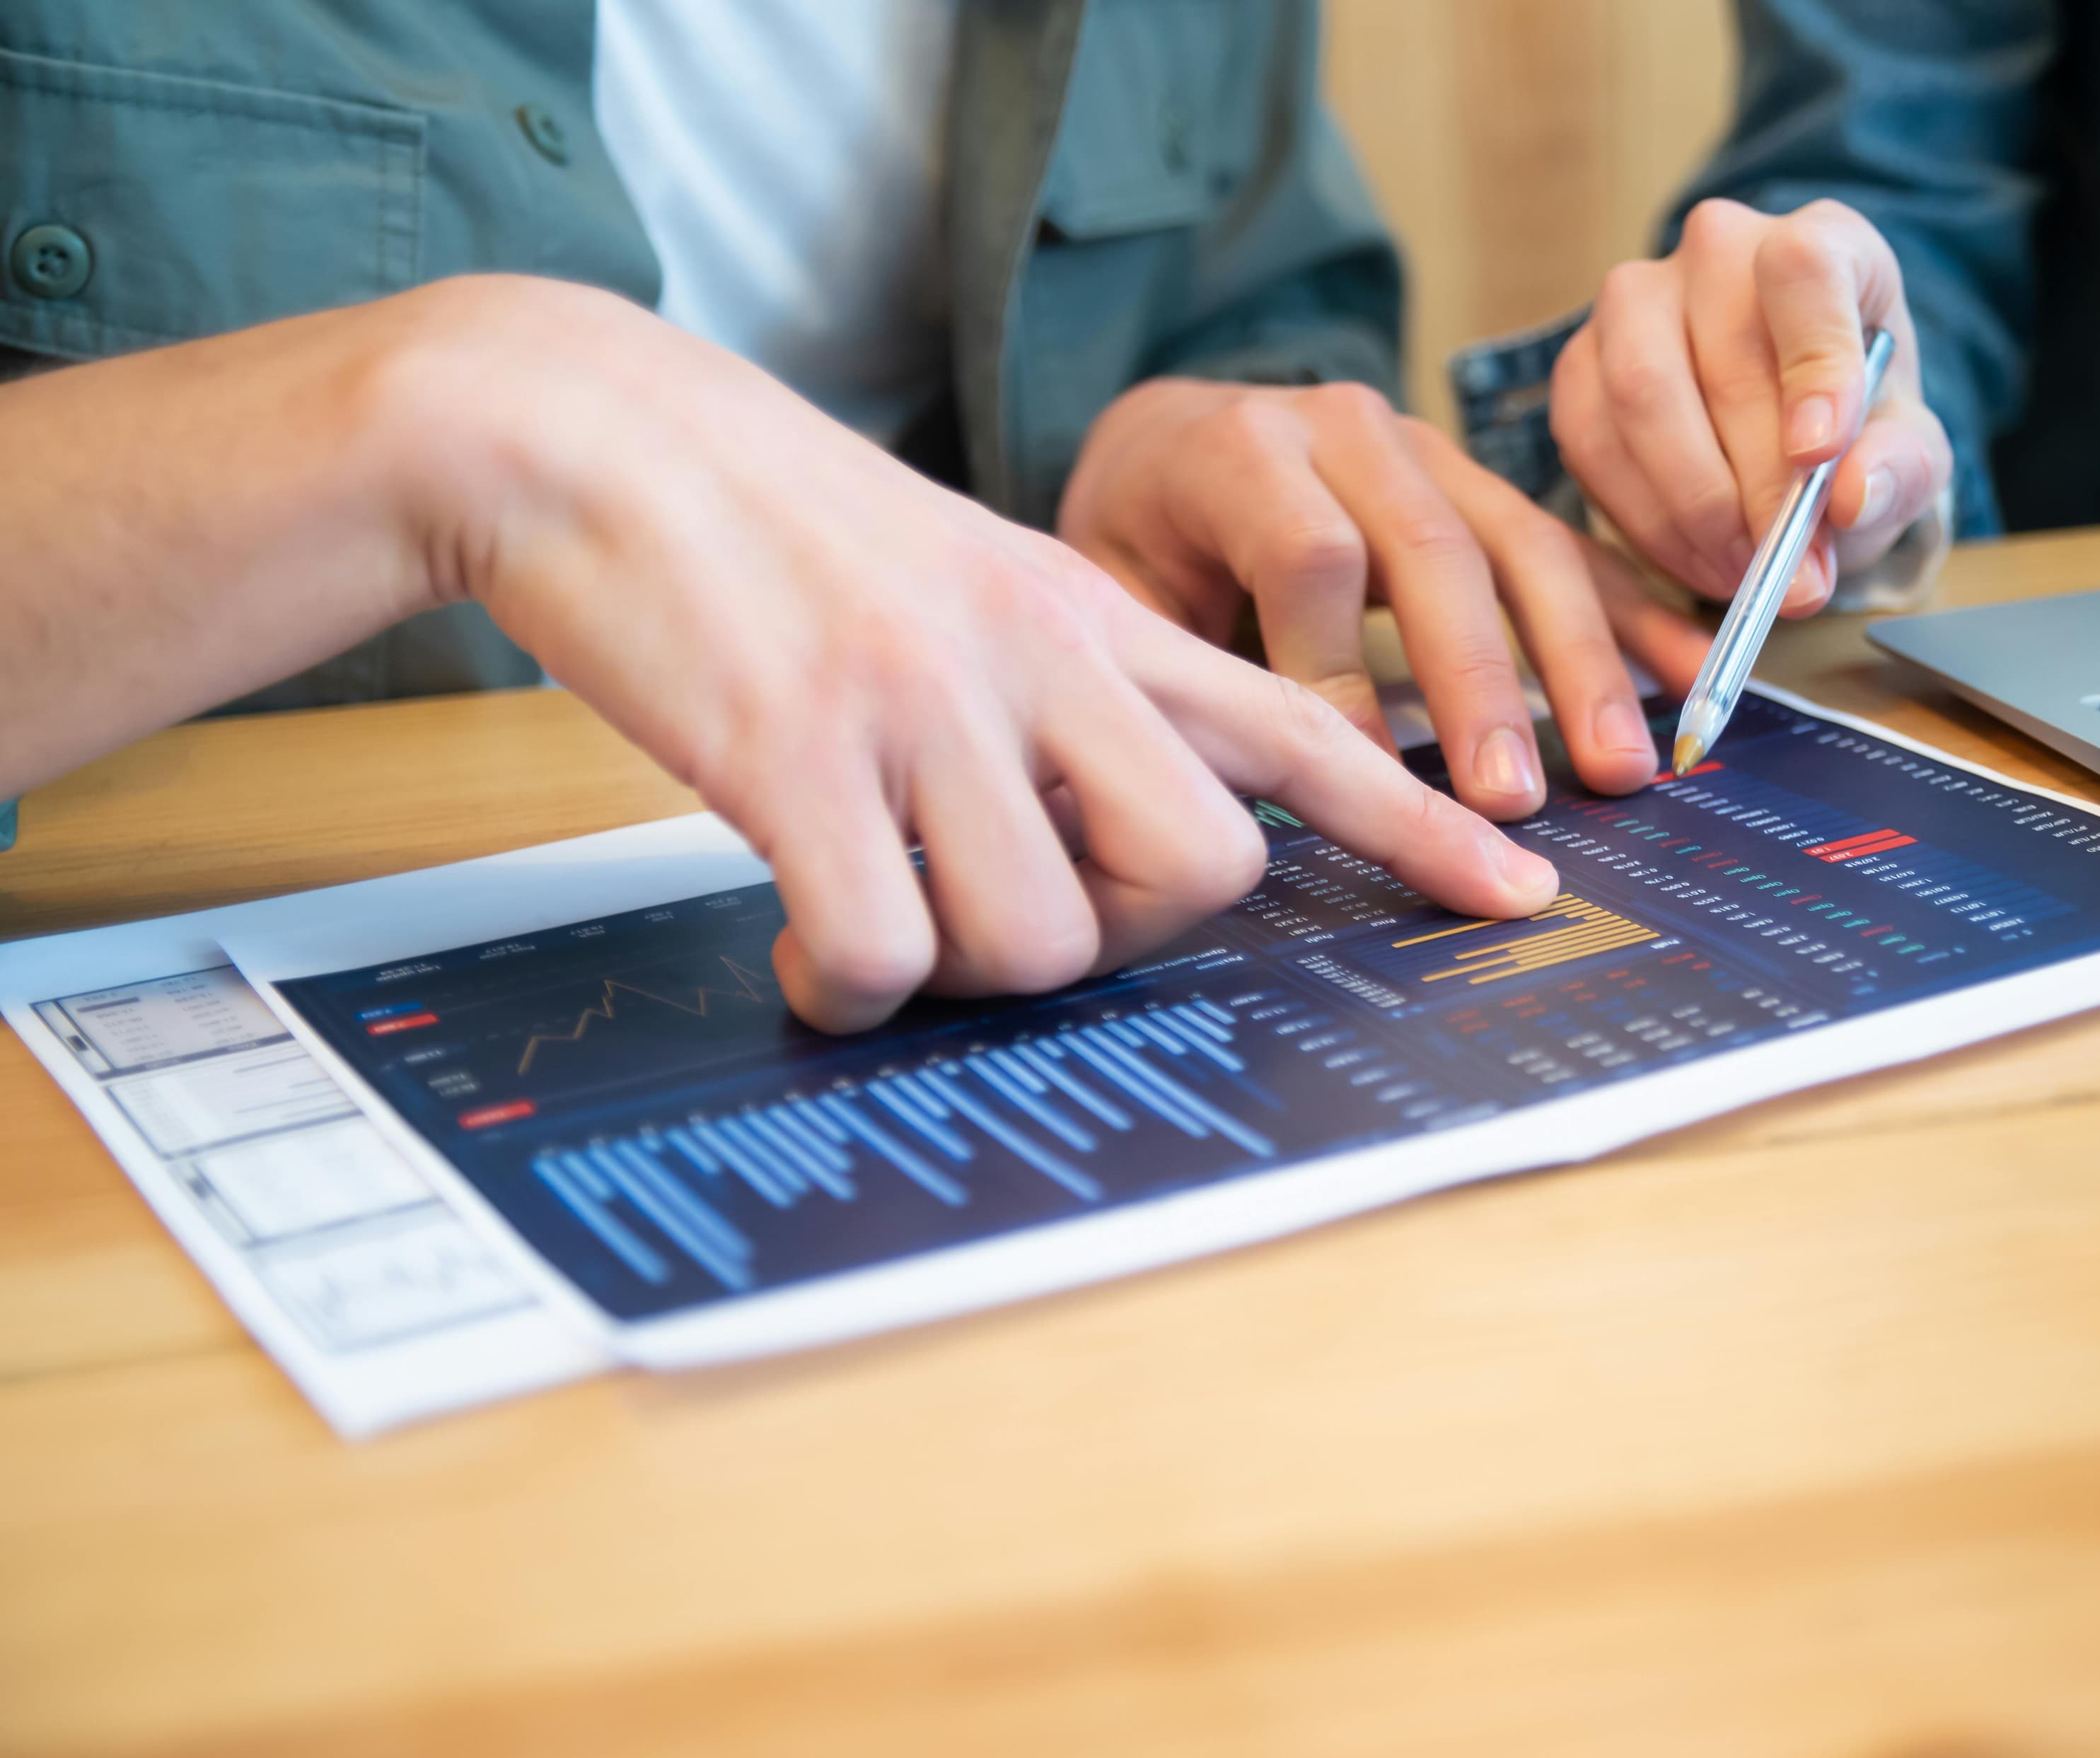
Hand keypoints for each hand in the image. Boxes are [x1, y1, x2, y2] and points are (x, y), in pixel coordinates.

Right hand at [388, 281, 1559, 1029]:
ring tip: (872, 904)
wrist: (584, 432)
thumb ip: (1060, 691)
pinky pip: (884, 953)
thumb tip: (1101, 852)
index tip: (1513, 890)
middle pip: (1197, 872)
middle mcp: (1034, 653)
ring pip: (1038, 938)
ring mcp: (920, 702)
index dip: (1411, 819)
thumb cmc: (773, 527)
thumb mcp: (963, 578)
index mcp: (1088, 612)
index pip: (1298, 720)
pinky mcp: (796, 756)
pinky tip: (802, 934)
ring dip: (956, 966)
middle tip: (1009, 902)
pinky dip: (845, 981)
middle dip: (1120, 934)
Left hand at [1056, 378, 1713, 817]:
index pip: (1310, 553)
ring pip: (1522, 546)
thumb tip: (1205, 791)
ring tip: (1616, 769)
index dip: (1336, 674)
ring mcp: (1431, 453)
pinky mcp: (1486, 490)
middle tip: (1506, 798)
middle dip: (1477, 684)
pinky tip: (1696, 676)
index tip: (1366, 785)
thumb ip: (1157, 667)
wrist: (1167, 444)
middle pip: (1433, 549)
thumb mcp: (1107, 594)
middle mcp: (1346, 431)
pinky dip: (1636, 616)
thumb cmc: (1136, 542)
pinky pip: (1574, 550)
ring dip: (1579, 664)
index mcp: (1238, 449)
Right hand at [1551, 198, 1951, 613]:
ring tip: (1743, 572)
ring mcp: (1635, 298)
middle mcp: (1719, 248)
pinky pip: (1593, 442)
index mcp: (1824, 241)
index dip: (1812, 362)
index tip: (1819, 455)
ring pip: (1641, 396)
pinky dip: (1645, 518)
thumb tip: (1853, 496)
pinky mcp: (1581, 362)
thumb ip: (1899, 468)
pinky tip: (1695, 555)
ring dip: (1695, 508)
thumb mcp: (1906, 451)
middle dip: (1757, 487)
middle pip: (1722, 358)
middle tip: (1790, 573)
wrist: (1785, 434)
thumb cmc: (1851, 427)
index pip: (1805, 269)